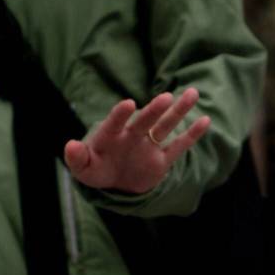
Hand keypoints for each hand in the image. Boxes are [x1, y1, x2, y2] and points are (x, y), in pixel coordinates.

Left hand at [64, 88, 210, 193]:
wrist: (113, 181)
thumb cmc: (95, 170)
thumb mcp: (83, 169)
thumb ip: (77, 158)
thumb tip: (70, 146)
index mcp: (110, 137)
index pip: (114, 123)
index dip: (120, 115)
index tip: (129, 104)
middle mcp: (132, 136)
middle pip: (145, 121)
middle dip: (154, 110)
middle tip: (166, 98)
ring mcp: (148, 146)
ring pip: (165, 126)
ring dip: (178, 111)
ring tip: (192, 93)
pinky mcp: (161, 159)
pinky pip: (178, 146)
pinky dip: (191, 135)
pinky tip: (205, 120)